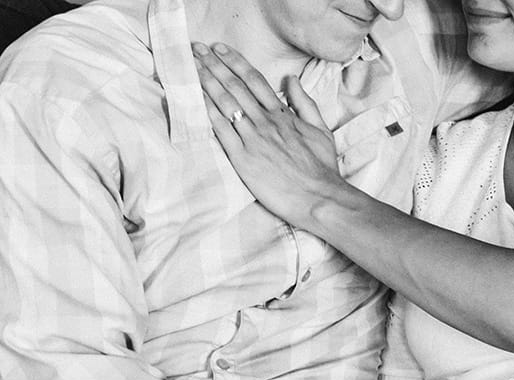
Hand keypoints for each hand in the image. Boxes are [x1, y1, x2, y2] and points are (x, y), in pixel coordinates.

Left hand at [191, 42, 348, 225]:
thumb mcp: (320, 130)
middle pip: (235, 86)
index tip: (219, 49)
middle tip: (197, 49)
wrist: (319, 196)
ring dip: (207, 82)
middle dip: (214, 65)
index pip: (254, 80)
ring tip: (191, 66)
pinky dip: (207, 112)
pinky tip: (195, 99)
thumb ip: (305, 103)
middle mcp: (266, 122)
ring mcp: (253, 139)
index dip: (235, 62)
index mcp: (282, 114)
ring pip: (226, 103)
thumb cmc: (321, 168)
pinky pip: (221, 131)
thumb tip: (292, 80)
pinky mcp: (243, 159)